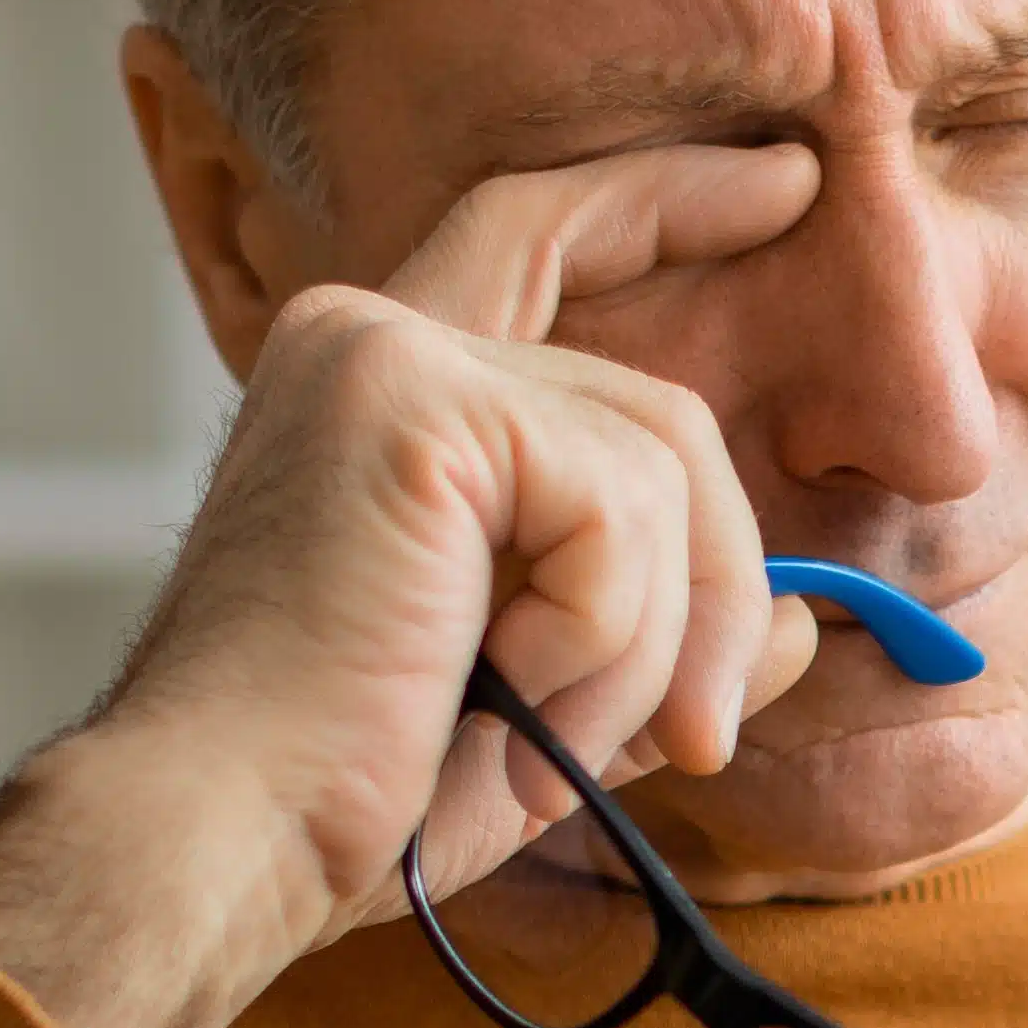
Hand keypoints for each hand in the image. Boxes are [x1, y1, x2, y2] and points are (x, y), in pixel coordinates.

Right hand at [0, 141, 826, 1027]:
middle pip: (654, 414)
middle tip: (699, 737)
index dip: (665, 201)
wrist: (221, 846)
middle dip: (715, 586)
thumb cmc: (348, 802)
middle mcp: (368, 341)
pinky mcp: (417, 407)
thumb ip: (659, 646)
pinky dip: (606, 634)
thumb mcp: (541, 712)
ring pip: (659, 463)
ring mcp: (385, 359)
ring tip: (555, 742)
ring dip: (651, 642)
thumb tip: (807, 623)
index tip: (784, 181)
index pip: (539, 240)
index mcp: (377, 395)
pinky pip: (619, 509)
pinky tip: (514, 694)